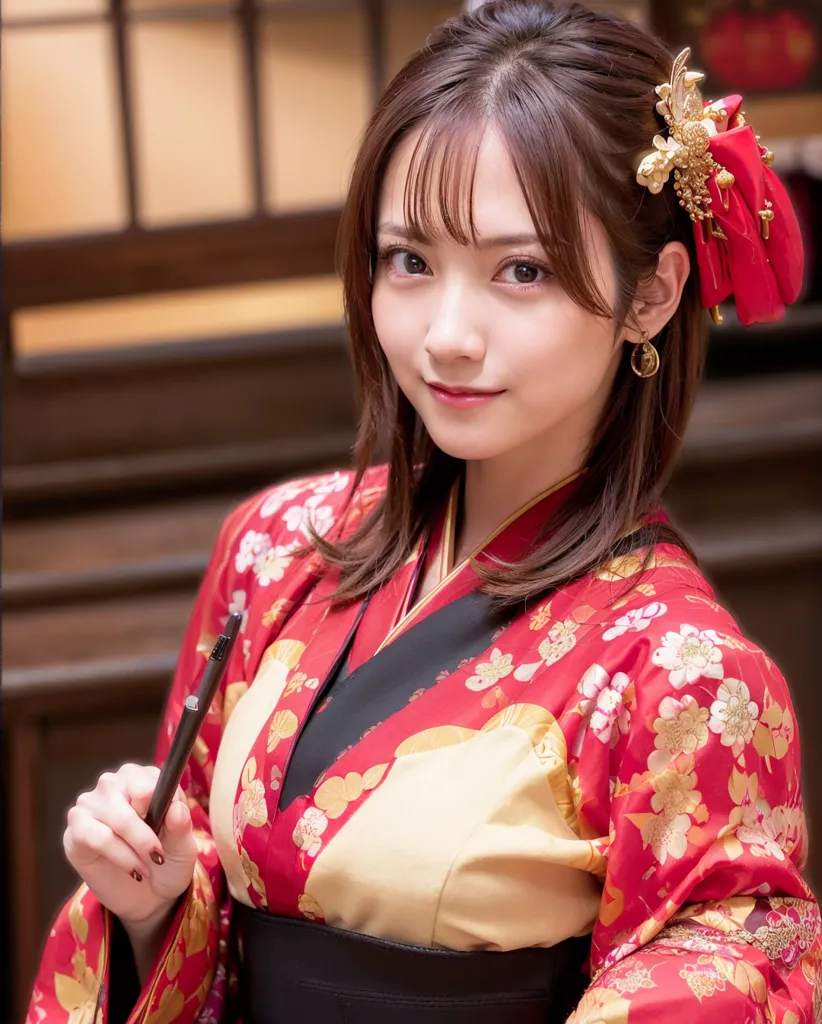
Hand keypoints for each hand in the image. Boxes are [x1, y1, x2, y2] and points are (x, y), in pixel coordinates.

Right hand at [63, 763, 197, 930]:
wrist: (146, 896)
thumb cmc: (167, 862)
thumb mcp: (183, 848)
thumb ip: (181, 825)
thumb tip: (176, 807)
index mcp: (142, 778)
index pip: (152, 777)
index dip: (164, 802)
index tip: (170, 825)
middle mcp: (114, 784)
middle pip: (136, 793)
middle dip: (150, 832)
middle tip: (158, 856)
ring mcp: (90, 804)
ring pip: (118, 818)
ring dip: (137, 848)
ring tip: (146, 867)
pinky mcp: (75, 830)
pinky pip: (97, 837)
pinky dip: (120, 856)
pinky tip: (132, 870)